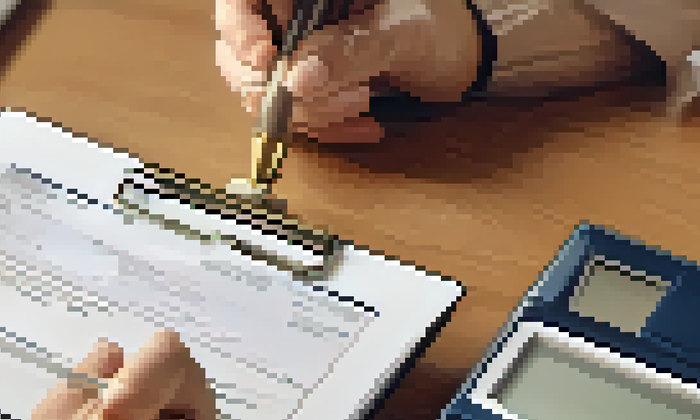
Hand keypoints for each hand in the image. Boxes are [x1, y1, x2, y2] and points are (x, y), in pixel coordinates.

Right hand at [214, 0, 480, 142]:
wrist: (461, 58)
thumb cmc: (438, 27)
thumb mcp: (400, 34)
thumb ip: (350, 51)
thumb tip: (298, 78)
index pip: (239, 5)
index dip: (239, 32)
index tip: (265, 60)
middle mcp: (288, 18)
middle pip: (239, 54)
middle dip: (280, 86)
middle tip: (328, 93)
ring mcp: (293, 56)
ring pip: (261, 94)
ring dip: (310, 112)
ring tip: (362, 103)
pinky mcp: (304, 91)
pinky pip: (291, 118)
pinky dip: (325, 128)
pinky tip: (363, 123)